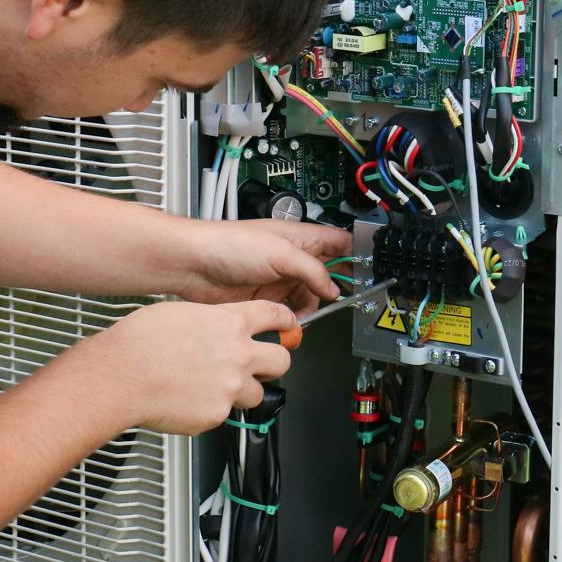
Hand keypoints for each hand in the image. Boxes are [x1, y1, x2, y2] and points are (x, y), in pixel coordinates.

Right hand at [79, 299, 297, 434]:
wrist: (120, 376)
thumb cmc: (139, 342)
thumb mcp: (181, 312)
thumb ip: (211, 320)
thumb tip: (218, 325)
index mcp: (230, 323)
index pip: (275, 316)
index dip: (286, 321)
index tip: (288, 325)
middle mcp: (238, 355)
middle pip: (282, 361)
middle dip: (274, 363)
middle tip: (261, 365)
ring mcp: (230, 387)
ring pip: (256, 394)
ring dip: (242, 391)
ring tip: (214, 387)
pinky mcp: (216, 415)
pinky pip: (224, 414)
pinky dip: (211, 410)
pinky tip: (189, 400)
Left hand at [170, 219, 352, 315]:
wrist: (192, 265)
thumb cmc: (228, 244)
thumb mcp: (280, 253)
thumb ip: (311, 270)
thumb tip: (332, 288)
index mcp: (298, 237)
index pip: (337, 242)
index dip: (355, 253)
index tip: (369, 270)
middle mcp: (290, 258)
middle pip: (325, 274)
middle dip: (335, 289)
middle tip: (346, 301)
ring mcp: (277, 279)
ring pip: (307, 297)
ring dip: (312, 308)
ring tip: (310, 316)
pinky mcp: (263, 298)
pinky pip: (287, 312)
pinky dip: (293, 320)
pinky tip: (292, 324)